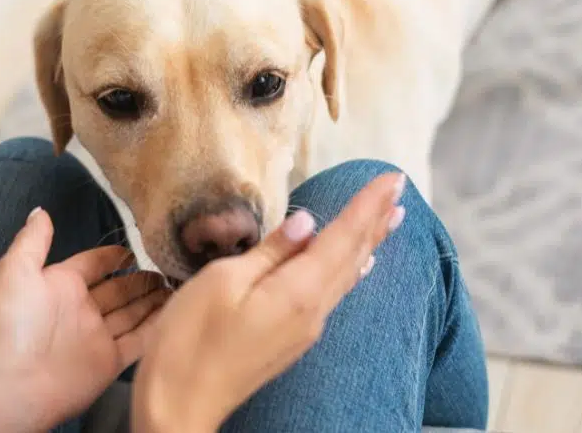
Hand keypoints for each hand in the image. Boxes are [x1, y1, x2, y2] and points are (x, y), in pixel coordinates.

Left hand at [0, 207, 167, 430]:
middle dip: (142, 278)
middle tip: (170, 266)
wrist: (12, 384)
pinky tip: (178, 312)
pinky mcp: (110, 362)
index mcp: (61, 284)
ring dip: (154, 300)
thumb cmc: (14, 323)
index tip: (139, 246)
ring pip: (132, 313)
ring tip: (180, 285)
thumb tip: (41, 210)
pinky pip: (139, 340)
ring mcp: (97, 336)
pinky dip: (158, 327)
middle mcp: (82, 309)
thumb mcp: (16, 270)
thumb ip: (32, 240)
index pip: (93, 263)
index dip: (114, 255)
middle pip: (119, 289)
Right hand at [132, 173, 406, 431]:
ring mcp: (304, 330)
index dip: (367, 205)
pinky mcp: (291, 341)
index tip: (393, 178)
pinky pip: (332, 295)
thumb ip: (270, 251)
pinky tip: (357, 267)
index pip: (343, 237)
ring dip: (369, 244)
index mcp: (297, 291)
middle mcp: (312, 311)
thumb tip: (306, 222)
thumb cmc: (190, 341)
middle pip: (353, 257)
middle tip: (400, 190)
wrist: (180, 404)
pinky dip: (349, 270)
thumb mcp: (222, 281)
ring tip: (390, 221)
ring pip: (346, 276)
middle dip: (376, 220)